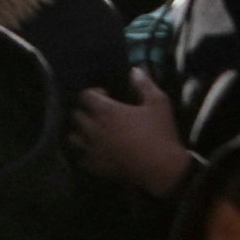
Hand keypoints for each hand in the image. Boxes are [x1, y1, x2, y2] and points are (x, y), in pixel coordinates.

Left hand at [73, 75, 190, 194]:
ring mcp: (93, 148)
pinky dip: (85, 154)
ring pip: (74, 137)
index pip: (85, 95)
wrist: (165, 170)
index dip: (94, 93)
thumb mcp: (158, 104)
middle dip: (86, 112)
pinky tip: (96, 153)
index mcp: (106, 111)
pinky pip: (81, 159)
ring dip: (81, 133)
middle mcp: (94, 128)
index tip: (107, 96)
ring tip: (94, 133)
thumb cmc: (161, 134)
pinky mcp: (96, 166)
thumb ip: (144, 85)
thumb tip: (134, 70)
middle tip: (101, 115)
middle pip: (77, 115)